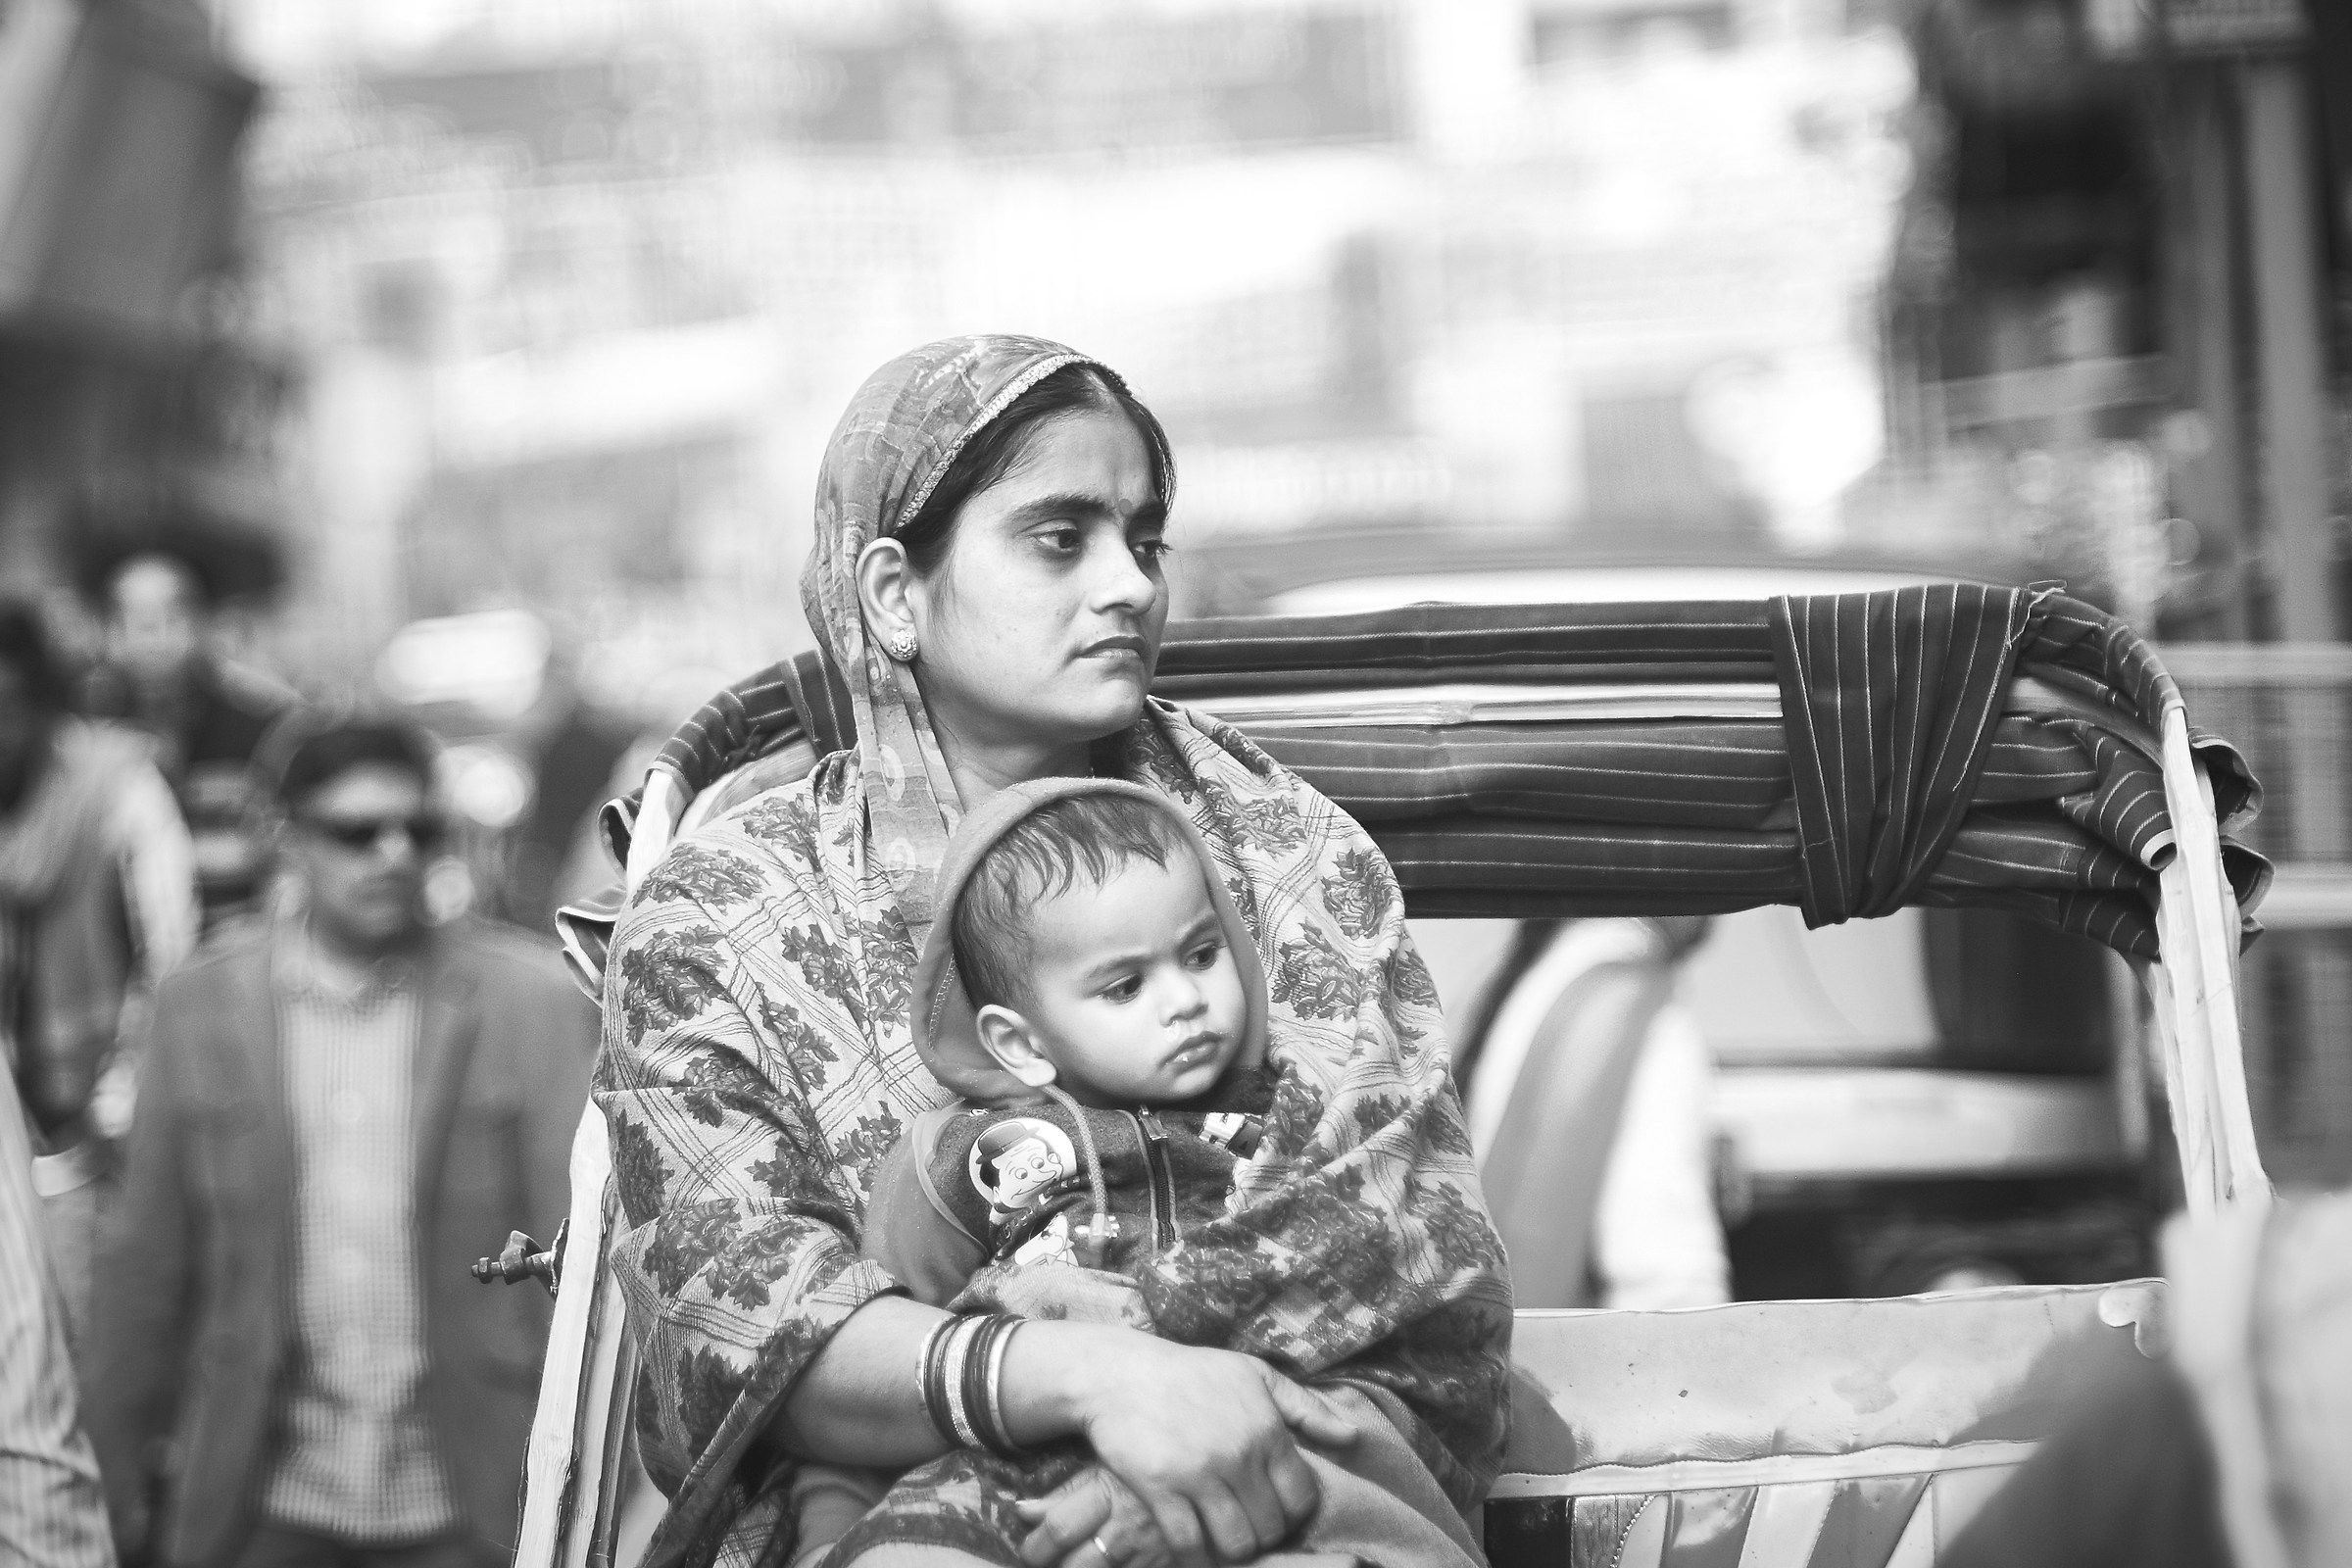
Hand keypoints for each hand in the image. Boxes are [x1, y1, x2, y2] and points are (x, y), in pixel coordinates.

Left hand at [1016, 1467, 1174, 1567]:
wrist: (1224, 1469)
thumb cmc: (1158, 1456)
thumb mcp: (1113, 1462)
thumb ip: (1069, 1489)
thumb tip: (1022, 1510)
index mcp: (1110, 1491)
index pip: (1058, 1528)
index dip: (1036, 1545)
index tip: (1031, 1546)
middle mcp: (1129, 1525)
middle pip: (1076, 1565)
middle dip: (1053, 1567)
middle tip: (1044, 1561)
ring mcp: (1152, 1550)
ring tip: (1080, 1560)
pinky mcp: (1172, 1565)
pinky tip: (1115, 1563)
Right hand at [1028, 1332, 1357, 1567]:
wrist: (1120, 1373)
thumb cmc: (1192, 1373)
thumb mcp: (1254, 1375)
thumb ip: (1306, 1408)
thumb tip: (1352, 1437)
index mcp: (1267, 1429)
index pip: (1302, 1498)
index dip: (1291, 1513)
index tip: (1273, 1509)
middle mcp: (1239, 1454)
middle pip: (1270, 1528)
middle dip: (1261, 1534)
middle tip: (1245, 1525)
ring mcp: (1199, 1474)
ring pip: (1236, 1543)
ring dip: (1231, 1548)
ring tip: (1221, 1536)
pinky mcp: (1160, 1489)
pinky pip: (1189, 1544)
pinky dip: (1195, 1555)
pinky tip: (1193, 1545)